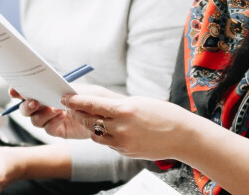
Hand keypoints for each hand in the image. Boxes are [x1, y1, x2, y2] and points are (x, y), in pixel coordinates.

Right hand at [11, 84, 120, 139]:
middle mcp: (48, 104)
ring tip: (54, 109)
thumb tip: (51, 93)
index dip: (19, 89)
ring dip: (40, 114)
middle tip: (33, 102)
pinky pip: (47, 128)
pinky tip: (60, 116)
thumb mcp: (82, 90)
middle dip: (25, 105)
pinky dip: (51, 122)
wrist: (108, 116)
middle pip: (26, 106)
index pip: (30, 88)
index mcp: (50, 90)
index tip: (14, 90)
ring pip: (34, 119)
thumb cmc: (96, 97)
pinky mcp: (58, 129)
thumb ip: (66, 91)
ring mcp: (52, 117)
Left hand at [62, 91, 195, 160]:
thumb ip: (119, 105)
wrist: (183, 136)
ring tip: (89, 118)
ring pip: (95, 134)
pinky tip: (109, 129)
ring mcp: (122, 142)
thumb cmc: (165, 115)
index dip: (75, 101)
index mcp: (125, 110)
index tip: (65, 97)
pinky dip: (105, 135)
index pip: (92, 104)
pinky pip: (108, 143)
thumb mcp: (140, 102)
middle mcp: (121, 127)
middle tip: (72, 107)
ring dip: (90, 126)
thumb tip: (99, 103)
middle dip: (78, 113)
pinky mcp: (126, 152)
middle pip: (89, 121)